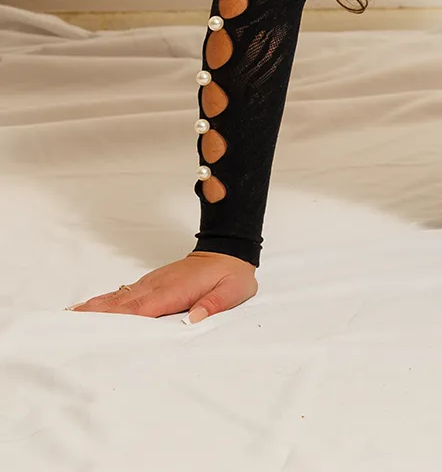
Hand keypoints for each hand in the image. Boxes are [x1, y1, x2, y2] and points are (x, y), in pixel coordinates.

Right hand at [67, 251, 258, 322]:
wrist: (229, 253)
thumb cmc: (231, 275)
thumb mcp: (232, 292)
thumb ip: (214, 305)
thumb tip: (195, 319)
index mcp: (176, 290)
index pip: (144, 308)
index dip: (121, 318)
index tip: (97, 327)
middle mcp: (158, 285)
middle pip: (123, 303)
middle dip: (97, 314)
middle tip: (69, 324)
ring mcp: (153, 283)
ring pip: (120, 297)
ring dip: (96, 307)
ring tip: (70, 316)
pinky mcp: (152, 283)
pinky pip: (125, 294)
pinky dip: (106, 301)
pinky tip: (90, 307)